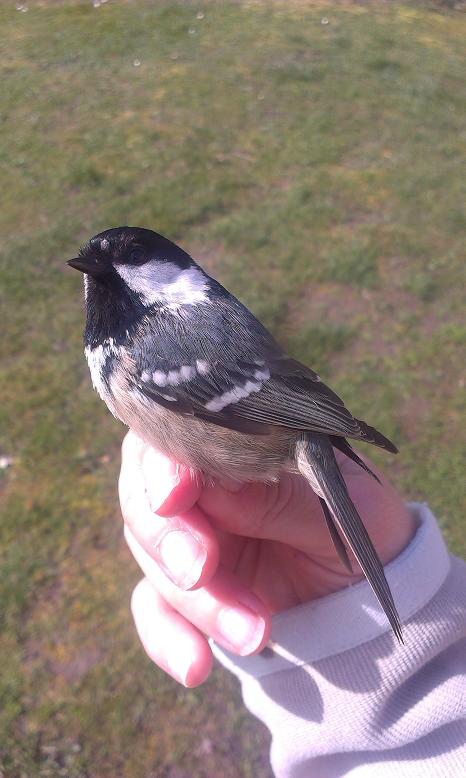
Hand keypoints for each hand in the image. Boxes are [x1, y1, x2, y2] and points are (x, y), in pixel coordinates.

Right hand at [119, 431, 413, 686]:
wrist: (377, 597)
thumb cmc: (366, 526)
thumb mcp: (340, 506)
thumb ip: (279, 496)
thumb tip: (213, 486)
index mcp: (234, 444)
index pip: (176, 439)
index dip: (165, 465)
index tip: (175, 496)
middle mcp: (202, 489)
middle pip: (145, 501)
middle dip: (170, 539)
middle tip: (201, 571)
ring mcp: (191, 542)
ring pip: (153, 561)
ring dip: (196, 602)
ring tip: (256, 632)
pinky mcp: (189, 594)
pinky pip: (157, 613)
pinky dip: (168, 639)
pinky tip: (196, 667)